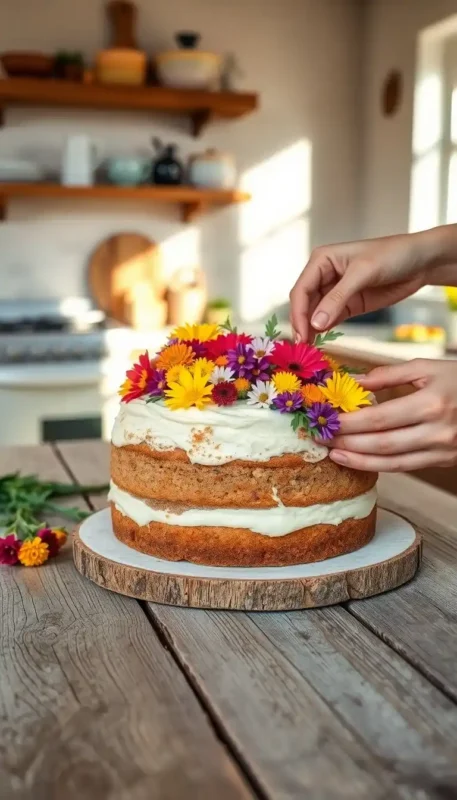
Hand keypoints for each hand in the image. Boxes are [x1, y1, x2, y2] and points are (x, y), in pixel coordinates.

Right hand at [289, 232, 437, 341]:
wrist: (420, 261)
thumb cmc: (392, 255)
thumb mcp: (363, 273)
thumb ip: (338, 298)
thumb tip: (315, 323)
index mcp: (321, 260)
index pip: (301, 290)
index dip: (298, 313)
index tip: (302, 335)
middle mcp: (323, 275)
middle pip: (304, 303)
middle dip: (302, 324)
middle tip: (302, 348)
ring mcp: (335, 292)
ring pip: (314, 314)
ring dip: (310, 330)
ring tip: (309, 350)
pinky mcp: (348, 305)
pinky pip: (329, 320)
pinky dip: (323, 331)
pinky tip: (320, 343)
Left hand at [327, 359, 456, 471]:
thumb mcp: (427, 367)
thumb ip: (387, 375)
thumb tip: (351, 380)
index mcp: (431, 403)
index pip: (379, 418)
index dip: (348, 423)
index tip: (324, 419)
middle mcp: (437, 431)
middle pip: (381, 443)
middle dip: (346, 443)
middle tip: (319, 437)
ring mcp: (442, 450)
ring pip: (391, 462)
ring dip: (358, 460)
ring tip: (332, 453)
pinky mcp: (443, 460)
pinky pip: (405, 467)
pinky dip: (378, 465)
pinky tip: (358, 459)